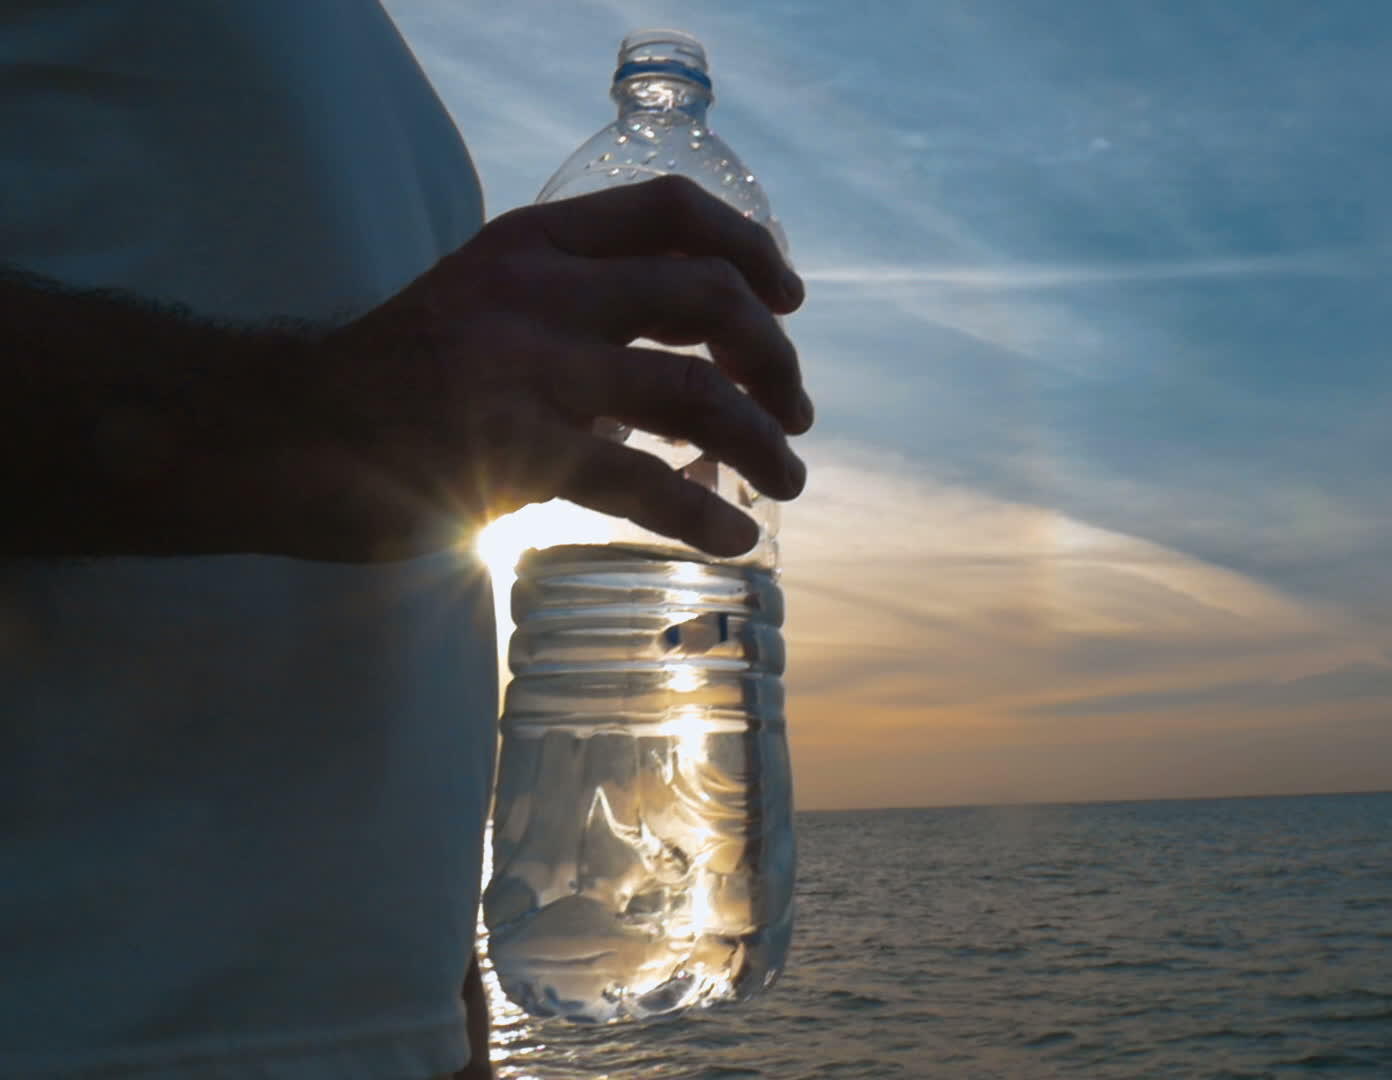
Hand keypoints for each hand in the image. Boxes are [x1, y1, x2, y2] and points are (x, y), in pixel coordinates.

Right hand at [275, 174, 808, 561]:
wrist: (280, 433)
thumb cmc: (395, 378)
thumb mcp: (484, 301)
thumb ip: (574, 310)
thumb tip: (688, 365)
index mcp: (533, 243)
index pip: (670, 210)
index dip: (750, 248)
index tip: (790, 298)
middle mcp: (539, 291)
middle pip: (706, 298)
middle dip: (774, 357)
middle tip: (797, 409)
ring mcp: (528, 372)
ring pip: (695, 396)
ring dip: (763, 440)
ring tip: (789, 479)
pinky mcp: (516, 457)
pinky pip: (645, 486)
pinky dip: (705, 514)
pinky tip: (735, 537)